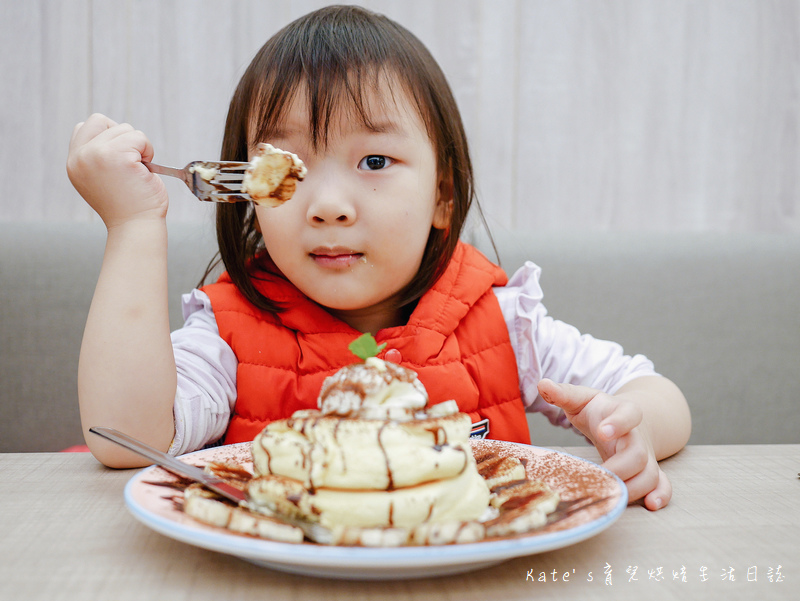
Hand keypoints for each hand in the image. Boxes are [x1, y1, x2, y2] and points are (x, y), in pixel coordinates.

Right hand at [67, 113, 167, 227]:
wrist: (136, 226)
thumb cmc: (127, 205)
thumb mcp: (101, 178)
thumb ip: (97, 156)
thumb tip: (112, 132)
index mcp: (74, 163)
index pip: (82, 127)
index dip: (106, 136)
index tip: (119, 157)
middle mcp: (80, 157)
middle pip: (101, 120)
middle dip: (122, 136)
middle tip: (131, 161)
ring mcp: (97, 155)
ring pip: (124, 128)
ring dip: (138, 146)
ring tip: (138, 171)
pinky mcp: (118, 156)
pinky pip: (140, 138)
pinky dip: (148, 150)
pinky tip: (145, 171)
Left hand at [537, 378, 671, 510]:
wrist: (624, 421)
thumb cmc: (598, 411)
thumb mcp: (582, 398)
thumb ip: (565, 393)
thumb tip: (543, 384)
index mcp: (623, 411)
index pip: (628, 414)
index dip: (617, 423)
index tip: (602, 432)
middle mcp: (638, 436)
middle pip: (638, 453)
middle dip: (621, 467)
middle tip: (601, 474)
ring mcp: (646, 455)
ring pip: (650, 474)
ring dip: (635, 488)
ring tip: (613, 496)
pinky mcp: (648, 471)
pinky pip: (662, 484)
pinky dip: (661, 495)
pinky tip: (651, 505)